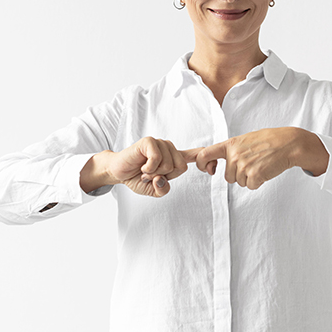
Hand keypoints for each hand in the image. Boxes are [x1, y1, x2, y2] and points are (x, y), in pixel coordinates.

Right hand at [81, 137, 200, 197]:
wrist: (119, 172)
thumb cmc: (137, 178)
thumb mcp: (154, 190)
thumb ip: (163, 189)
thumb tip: (162, 180)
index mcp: (174, 158)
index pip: (195, 156)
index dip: (206, 160)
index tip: (213, 168)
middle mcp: (170, 148)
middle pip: (181, 167)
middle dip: (165, 176)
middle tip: (151, 175)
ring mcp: (160, 143)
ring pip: (169, 165)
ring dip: (153, 173)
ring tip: (144, 170)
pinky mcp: (149, 142)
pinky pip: (157, 159)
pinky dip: (148, 168)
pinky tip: (141, 166)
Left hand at [195, 127, 328, 189]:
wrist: (288, 143)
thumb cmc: (269, 140)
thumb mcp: (245, 139)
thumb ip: (231, 149)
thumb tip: (215, 159)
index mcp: (230, 144)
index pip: (204, 154)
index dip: (201, 164)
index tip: (206, 168)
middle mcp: (234, 155)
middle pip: (228, 177)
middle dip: (239, 174)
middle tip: (253, 162)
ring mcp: (243, 166)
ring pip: (240, 182)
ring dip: (249, 177)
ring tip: (260, 164)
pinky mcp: (254, 175)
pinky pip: (250, 186)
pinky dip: (258, 182)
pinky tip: (265, 170)